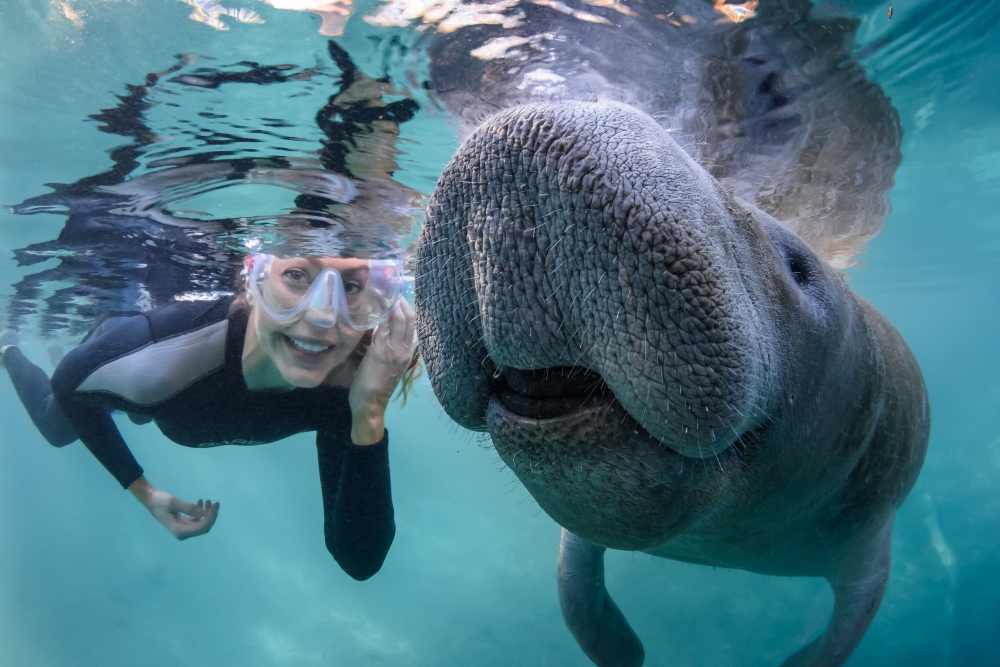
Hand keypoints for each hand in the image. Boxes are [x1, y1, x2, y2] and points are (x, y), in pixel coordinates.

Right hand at [128, 476, 219, 540]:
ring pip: (202, 524)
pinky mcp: (184, 525)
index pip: (201, 527)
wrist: (151, 500)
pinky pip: (197, 521)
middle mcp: (182, 533)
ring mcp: (183, 530)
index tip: (215, 505)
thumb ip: (189, 508)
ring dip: (208, 513)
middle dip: (211, 516)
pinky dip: (201, 513)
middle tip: (215, 503)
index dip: (211, 517)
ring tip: (208, 501)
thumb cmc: (161, 501)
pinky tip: (201, 502)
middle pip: (204, 528)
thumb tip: (204, 513)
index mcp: (179, 531)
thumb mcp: (174, 502)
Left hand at [348, 297, 416, 443]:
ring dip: (388, 302)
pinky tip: (373, 305)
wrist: (371, 403)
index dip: (405, 306)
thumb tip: (381, 325)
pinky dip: (379, 313)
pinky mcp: (381, 351)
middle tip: (387, 287)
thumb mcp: (389, 362)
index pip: (412, 322)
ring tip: (380, 290)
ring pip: (398, 319)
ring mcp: (394, 350)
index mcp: (409, 351)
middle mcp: (405, 349)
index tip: (396, 294)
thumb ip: (388, 343)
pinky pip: (383, 326)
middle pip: (408, 317)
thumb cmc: (377, 384)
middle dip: (399, 300)